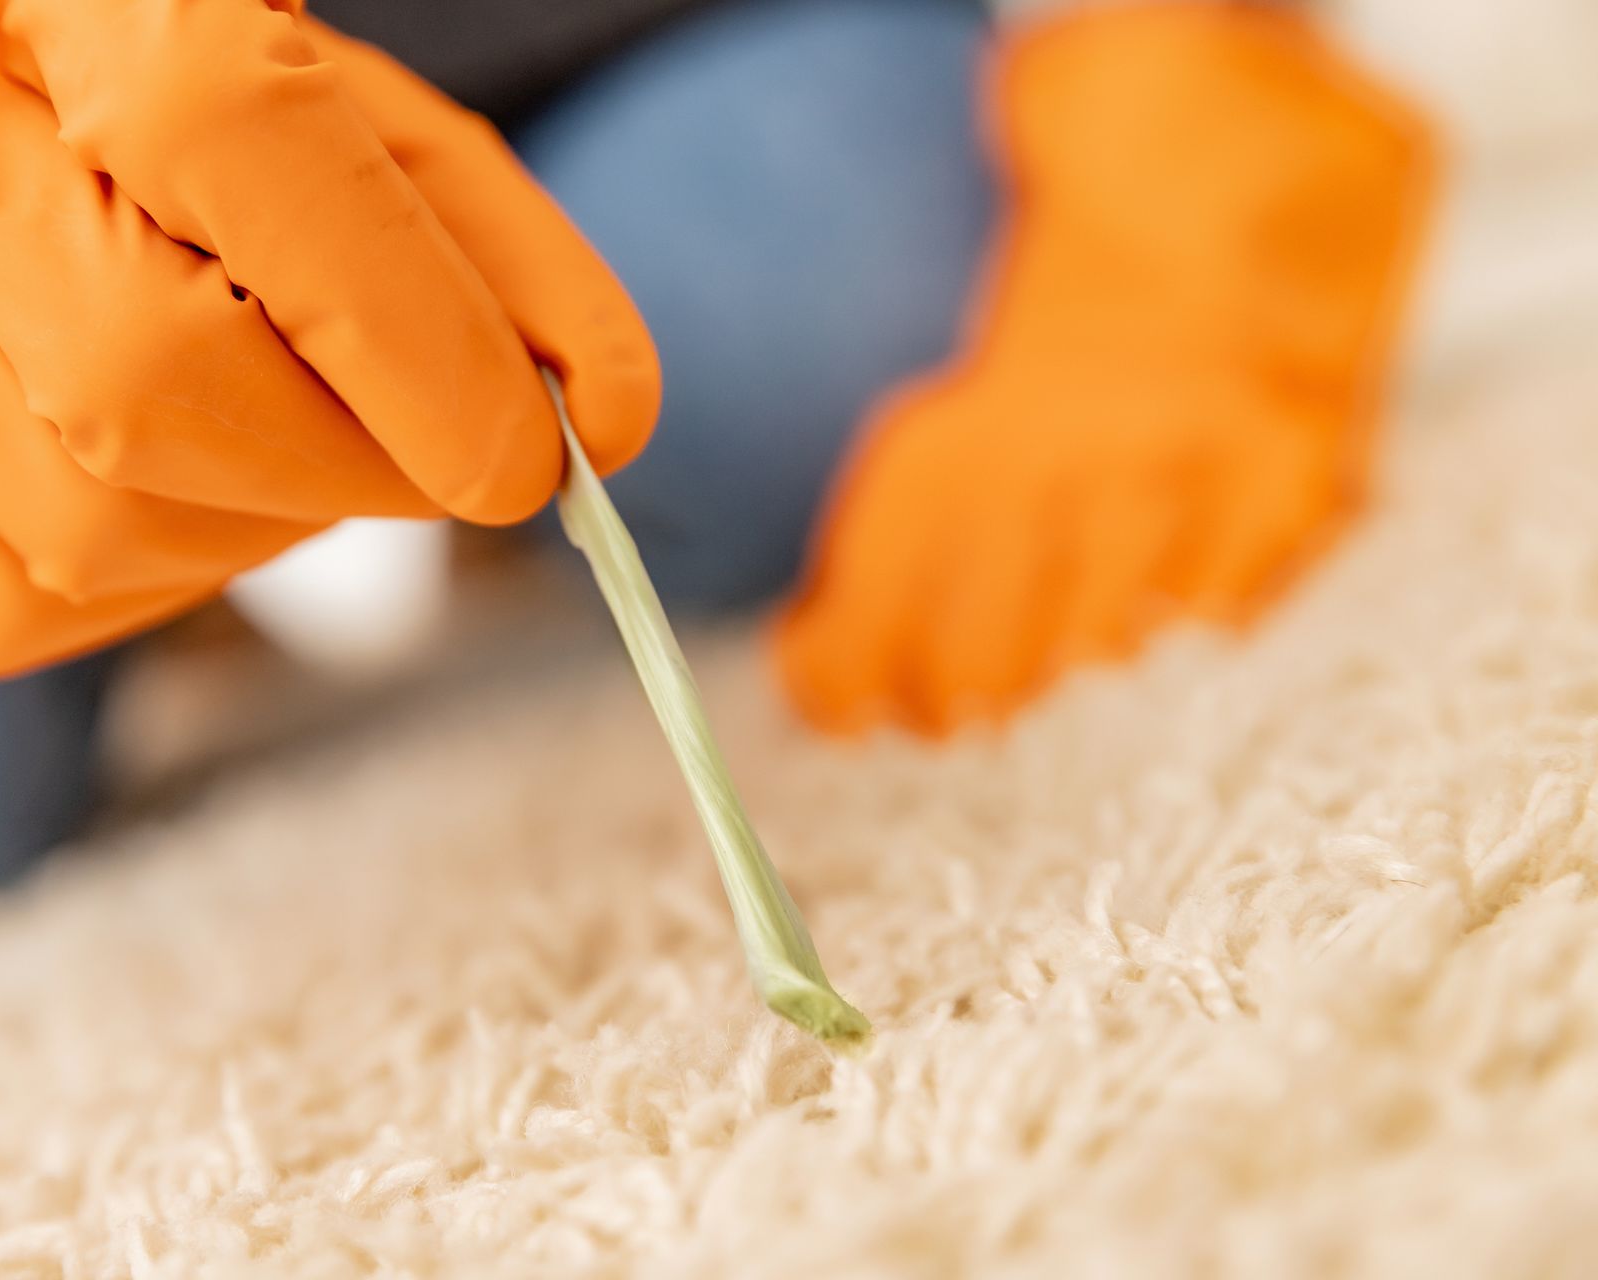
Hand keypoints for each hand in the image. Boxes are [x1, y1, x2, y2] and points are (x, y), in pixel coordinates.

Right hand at [0, 0, 657, 673]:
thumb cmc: (142, 110)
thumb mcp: (336, 105)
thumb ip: (483, 243)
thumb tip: (612, 422)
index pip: (234, 143)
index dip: (411, 326)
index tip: (540, 452)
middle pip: (157, 386)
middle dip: (355, 460)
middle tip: (428, 448)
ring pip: (104, 529)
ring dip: (253, 513)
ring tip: (239, 407)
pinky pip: (29, 604)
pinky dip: (154, 563)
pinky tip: (134, 462)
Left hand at [773, 1, 1432, 736]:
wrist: (1281, 41)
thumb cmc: (1109, 95)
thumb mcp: (959, 205)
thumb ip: (885, 330)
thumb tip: (757, 420)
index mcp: (996, 396)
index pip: (897, 584)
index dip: (853, 665)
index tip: (828, 698)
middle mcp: (1104, 451)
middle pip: (1000, 641)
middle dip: (949, 692)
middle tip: (925, 707)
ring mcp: (1218, 464)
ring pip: (1113, 633)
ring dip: (1058, 660)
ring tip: (1020, 676)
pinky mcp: (1314, 453)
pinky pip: (1243, 584)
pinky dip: (1200, 604)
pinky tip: (1166, 606)